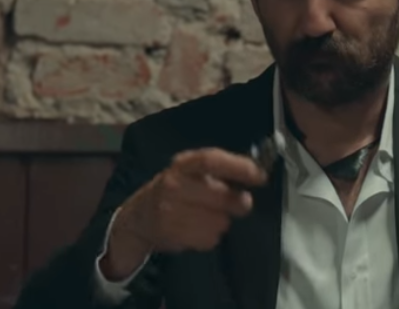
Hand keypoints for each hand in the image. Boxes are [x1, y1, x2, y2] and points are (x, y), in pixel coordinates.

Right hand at [100, 147, 267, 279]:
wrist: (138, 216)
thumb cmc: (175, 190)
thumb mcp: (190, 172)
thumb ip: (220, 171)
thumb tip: (257, 174)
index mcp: (183, 164)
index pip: (212, 160)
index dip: (239, 167)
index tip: (260, 176)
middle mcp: (173, 184)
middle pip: (220, 195)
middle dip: (237, 202)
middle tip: (243, 204)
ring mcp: (169, 209)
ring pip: (217, 221)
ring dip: (221, 222)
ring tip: (209, 218)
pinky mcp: (169, 232)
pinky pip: (207, 239)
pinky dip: (209, 237)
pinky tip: (197, 230)